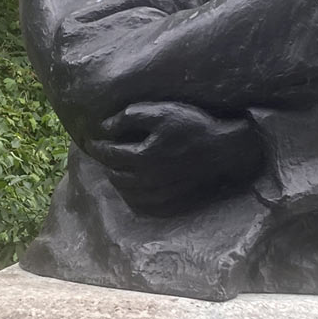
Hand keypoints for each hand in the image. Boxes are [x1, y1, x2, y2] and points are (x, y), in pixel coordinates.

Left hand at [84, 101, 264, 215]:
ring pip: (126, 193)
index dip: (97, 146)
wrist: (225, 150)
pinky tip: (133, 188)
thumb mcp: (161, 112)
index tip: (92, 140)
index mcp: (141, 157)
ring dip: (117, 181)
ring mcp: (159, 195)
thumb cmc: (194, 127)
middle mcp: (147, 181)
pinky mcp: (170, 202)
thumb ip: (129, 117)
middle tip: (103, 153)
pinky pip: (143, 206)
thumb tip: (104, 127)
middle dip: (105, 163)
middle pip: (115, 175)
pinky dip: (132, 198)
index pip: (108, 154)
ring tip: (116, 169)